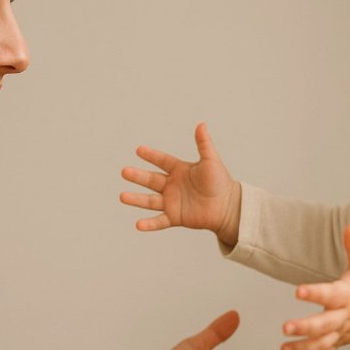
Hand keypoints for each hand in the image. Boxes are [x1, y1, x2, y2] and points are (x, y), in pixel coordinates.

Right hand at [120, 122, 241, 245]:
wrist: (228, 206)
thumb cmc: (220, 182)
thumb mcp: (211, 161)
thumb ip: (204, 144)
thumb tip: (201, 124)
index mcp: (179, 170)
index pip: (162, 161)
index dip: (151, 156)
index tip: (139, 150)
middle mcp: (172, 185)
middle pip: (151, 180)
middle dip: (138, 176)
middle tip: (124, 172)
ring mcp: (171, 202)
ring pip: (150, 200)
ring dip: (136, 199)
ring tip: (122, 196)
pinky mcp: (175, 217)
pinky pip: (159, 221)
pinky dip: (149, 224)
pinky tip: (138, 225)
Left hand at [281, 225, 349, 349]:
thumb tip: (349, 226)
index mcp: (349, 294)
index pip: (331, 294)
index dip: (315, 293)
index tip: (297, 291)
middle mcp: (345, 315)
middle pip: (325, 324)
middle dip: (306, 328)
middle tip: (285, 328)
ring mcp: (342, 332)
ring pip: (323, 344)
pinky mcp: (339, 343)